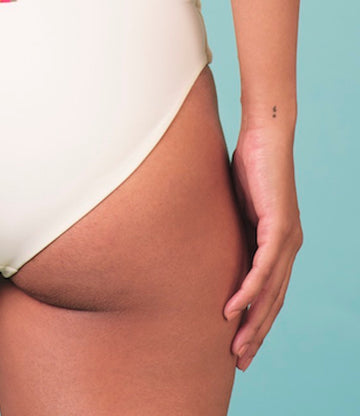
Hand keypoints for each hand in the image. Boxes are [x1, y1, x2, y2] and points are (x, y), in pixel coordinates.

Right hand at [223, 124, 302, 369]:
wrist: (267, 133)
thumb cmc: (249, 161)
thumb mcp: (236, 203)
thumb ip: (229, 226)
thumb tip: (205, 239)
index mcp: (279, 242)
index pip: (271, 292)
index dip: (257, 320)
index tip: (241, 344)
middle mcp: (289, 246)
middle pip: (275, 302)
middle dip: (257, 334)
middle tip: (240, 361)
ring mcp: (288, 238)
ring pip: (272, 292)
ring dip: (253, 322)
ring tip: (237, 347)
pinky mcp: (279, 226)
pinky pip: (264, 268)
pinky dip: (249, 291)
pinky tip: (234, 308)